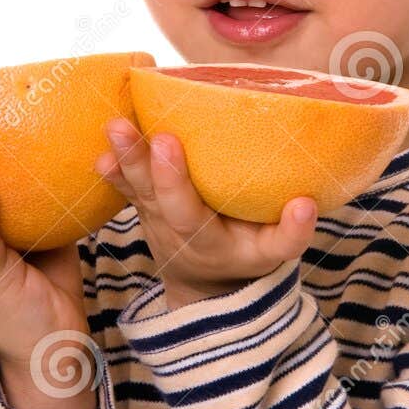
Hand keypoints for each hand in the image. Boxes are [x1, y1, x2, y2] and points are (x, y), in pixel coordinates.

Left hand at [94, 117, 317, 309]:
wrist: (204, 281)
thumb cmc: (246, 255)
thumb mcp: (272, 255)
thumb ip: (290, 235)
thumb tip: (306, 204)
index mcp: (207, 242)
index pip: (190, 215)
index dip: (179, 182)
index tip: (170, 144)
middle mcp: (173, 230)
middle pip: (158, 199)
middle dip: (147, 166)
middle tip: (140, 132)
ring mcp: (153, 215)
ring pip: (136, 187)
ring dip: (124, 157)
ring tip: (114, 126)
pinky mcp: (144, 200)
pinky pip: (124, 182)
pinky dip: (113, 164)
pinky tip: (102, 138)